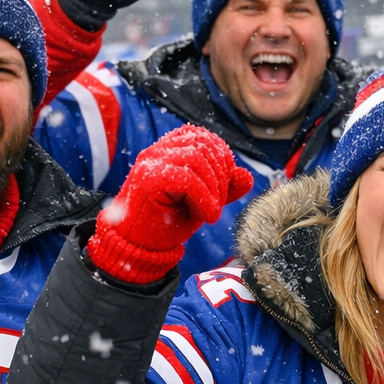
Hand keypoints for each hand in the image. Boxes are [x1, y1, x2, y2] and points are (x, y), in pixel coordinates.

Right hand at [86, 125, 253, 284]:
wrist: (136, 246)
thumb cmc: (167, 222)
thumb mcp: (204, 202)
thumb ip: (224, 188)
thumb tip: (246, 176)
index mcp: (169, 149)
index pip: (204, 137)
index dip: (222, 158)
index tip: (224, 187)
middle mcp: (158, 150)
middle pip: (204, 145)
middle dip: (221, 175)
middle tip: (217, 203)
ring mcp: (150, 162)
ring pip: (197, 159)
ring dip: (213, 188)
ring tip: (210, 212)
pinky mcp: (148, 180)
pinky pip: (188, 179)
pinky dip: (204, 199)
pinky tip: (205, 216)